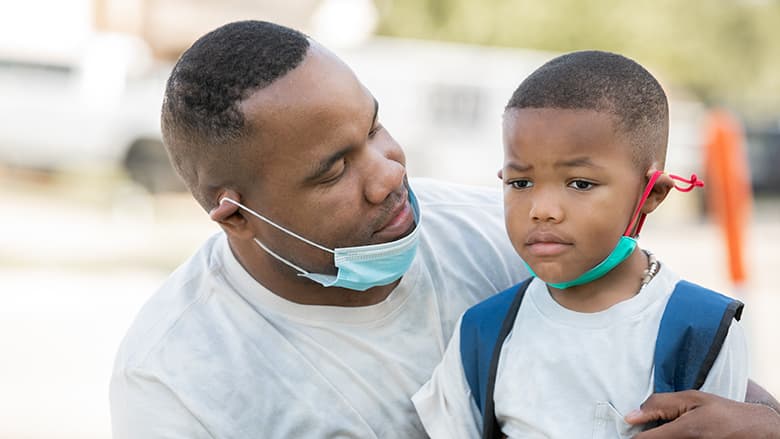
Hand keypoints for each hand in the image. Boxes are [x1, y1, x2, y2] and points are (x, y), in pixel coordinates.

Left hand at [625, 390, 779, 437]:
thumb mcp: (693, 398)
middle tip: (657, 425)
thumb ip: (659, 404)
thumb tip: (631, 417)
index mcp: (685, 431)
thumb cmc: (724, 412)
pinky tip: (679, 433)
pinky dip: (670, 438)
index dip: (634, 435)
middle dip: (649, 435)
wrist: (755, 429)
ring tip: (675, 427)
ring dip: (661, 436)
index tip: (630, 429)